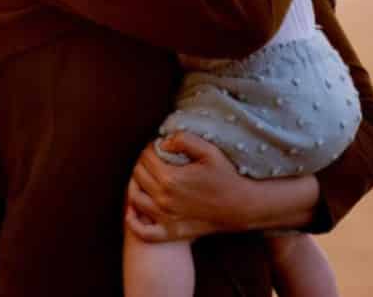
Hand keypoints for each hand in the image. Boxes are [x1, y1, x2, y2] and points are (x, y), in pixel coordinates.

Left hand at [123, 133, 243, 242]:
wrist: (240, 207)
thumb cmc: (226, 177)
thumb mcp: (209, 151)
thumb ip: (184, 140)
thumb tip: (164, 142)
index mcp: (170, 179)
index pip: (146, 158)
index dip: (150, 148)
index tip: (159, 146)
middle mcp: (163, 200)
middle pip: (137, 175)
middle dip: (142, 163)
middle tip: (154, 159)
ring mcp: (165, 218)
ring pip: (134, 198)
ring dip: (135, 184)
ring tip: (145, 177)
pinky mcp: (170, 232)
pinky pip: (142, 231)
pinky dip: (133, 220)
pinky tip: (133, 209)